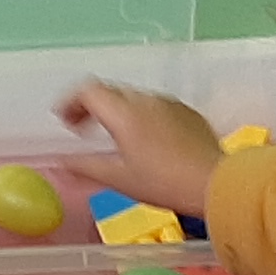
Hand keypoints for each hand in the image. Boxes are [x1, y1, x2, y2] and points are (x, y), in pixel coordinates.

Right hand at [55, 80, 227, 215]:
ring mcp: (169, 104)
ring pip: (134, 99)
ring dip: (118, 111)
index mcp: (124, 113)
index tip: (64, 120)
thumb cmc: (164, 183)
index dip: (71, 102)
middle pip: (110, 92)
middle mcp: (146, 100)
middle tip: (82, 129)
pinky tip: (148, 142)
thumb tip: (59, 163)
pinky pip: (157, 107)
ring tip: (116, 138)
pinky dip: (143, 117)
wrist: (216, 183)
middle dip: (92, 106)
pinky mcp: (188, 113)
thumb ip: (84, 167)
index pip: (88, 90)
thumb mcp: (119, 179)